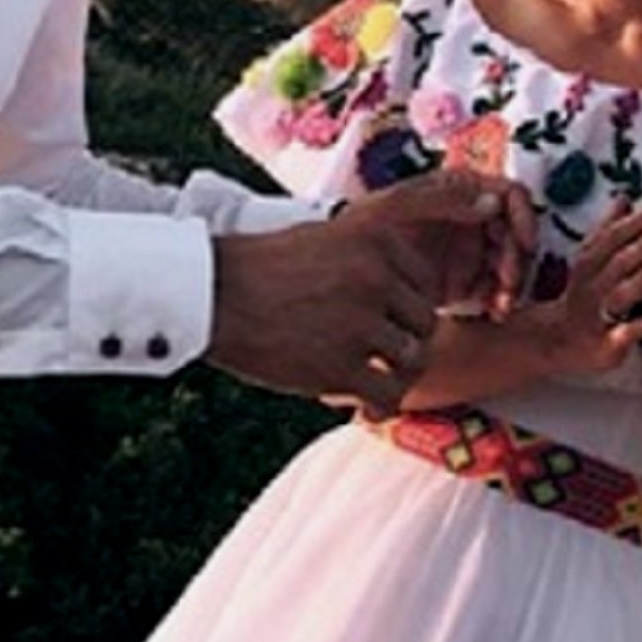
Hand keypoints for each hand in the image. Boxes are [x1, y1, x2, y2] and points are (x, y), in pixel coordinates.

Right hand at [207, 170, 531, 411]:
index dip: (410, 307)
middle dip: (405, 343)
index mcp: (377, 241)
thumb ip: (374, 254)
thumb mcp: (328, 236)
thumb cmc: (265, 266)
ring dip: (395, 375)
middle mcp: (375, 279)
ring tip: (369, 378)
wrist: (212, 296)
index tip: (388, 319)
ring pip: (413, 362)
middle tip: (376, 353)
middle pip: (425, 325)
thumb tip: (416, 282)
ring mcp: (359, 324)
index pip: (428, 284)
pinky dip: (380, 405)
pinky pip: (388, 396)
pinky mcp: (338, 367)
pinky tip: (362, 405)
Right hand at [530, 198, 641, 375]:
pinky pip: (620, 337)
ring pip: (618, 297)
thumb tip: (625, 198)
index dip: (633, 225)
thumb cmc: (583, 297)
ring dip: (639, 282)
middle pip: (616, 264)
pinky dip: (636, 329)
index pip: (610, 240)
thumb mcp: (590, 261)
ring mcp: (597, 316)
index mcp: (589, 265)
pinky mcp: (605, 345)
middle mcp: (591, 288)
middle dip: (640, 247)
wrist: (555, 343)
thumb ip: (609, 230)